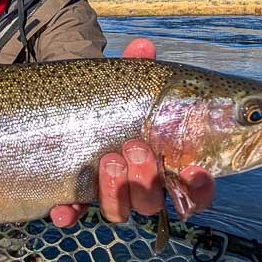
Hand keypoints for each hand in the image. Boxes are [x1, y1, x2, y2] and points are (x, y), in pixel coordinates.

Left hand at [47, 38, 216, 226]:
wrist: (62, 109)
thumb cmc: (108, 99)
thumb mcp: (122, 83)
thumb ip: (136, 67)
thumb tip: (143, 45)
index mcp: (162, 162)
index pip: (193, 190)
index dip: (199, 188)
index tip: (194, 170)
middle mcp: (137, 185)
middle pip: (153, 202)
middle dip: (147, 178)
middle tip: (135, 147)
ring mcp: (104, 194)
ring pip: (119, 211)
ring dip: (116, 189)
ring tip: (108, 159)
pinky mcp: (71, 198)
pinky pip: (72, 215)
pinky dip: (68, 214)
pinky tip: (62, 209)